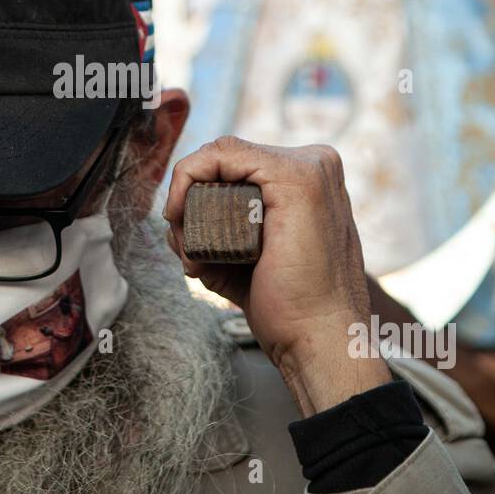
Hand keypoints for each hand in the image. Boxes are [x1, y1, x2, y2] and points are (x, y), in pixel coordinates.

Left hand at [163, 136, 389, 415]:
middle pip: (227, 160)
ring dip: (187, 196)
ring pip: (219, 154)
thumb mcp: (246, 256)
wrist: (318, 339)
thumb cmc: (287, 308)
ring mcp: (310, 167)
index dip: (198, 191)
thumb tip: (176, 219)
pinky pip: (221, 154)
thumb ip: (217, 230)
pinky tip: (182, 214)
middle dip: (191, 198)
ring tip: (192, 249)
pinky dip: (188, 179)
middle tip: (187, 248)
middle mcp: (316, 164)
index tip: (186, 236)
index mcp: (311, 179)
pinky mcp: (296, 177)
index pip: (238, 164)